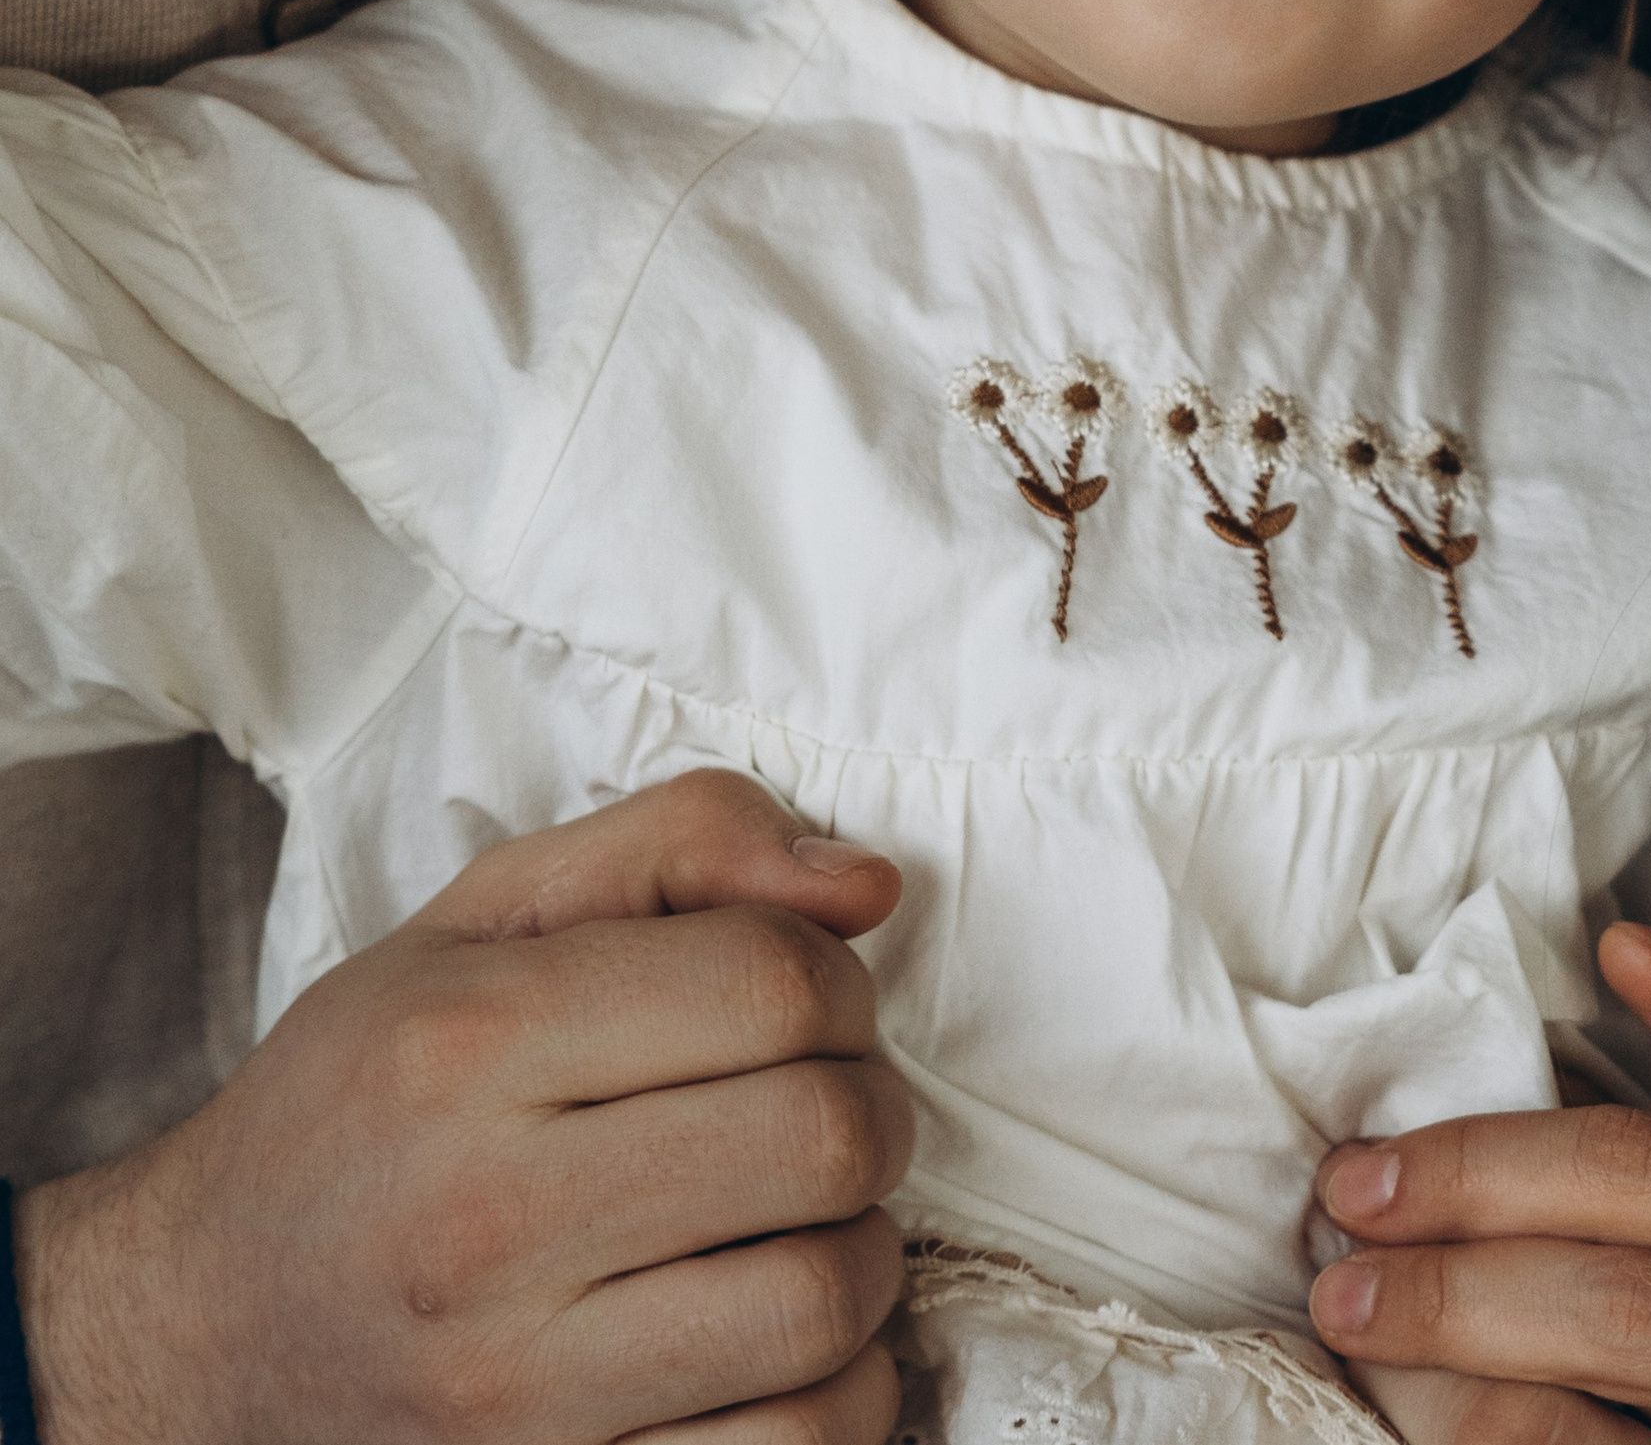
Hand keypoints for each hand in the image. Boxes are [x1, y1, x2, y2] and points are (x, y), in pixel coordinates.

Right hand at [13, 769, 915, 1444]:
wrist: (196, 1327)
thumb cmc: (363, 1101)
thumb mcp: (481, 919)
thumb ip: (679, 844)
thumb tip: (867, 885)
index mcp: (470, 1044)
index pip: (771, 984)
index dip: (837, 979)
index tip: (807, 1003)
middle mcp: (485, 1220)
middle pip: (819, 1140)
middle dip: (870, 1107)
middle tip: (827, 1105)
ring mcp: (514, 1391)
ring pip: (822, 1307)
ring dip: (868, 1254)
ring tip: (810, 1223)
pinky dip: (840, 1394)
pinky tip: (787, 1343)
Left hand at [1306, 923, 1650, 1442]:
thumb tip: (1627, 947)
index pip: (1645, 1174)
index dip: (1488, 1167)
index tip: (1367, 1169)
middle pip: (1613, 1308)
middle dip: (1447, 1283)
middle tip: (1337, 1262)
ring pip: (1593, 1443)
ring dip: (1452, 1396)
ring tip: (1366, 1349)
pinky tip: (1447, 1433)